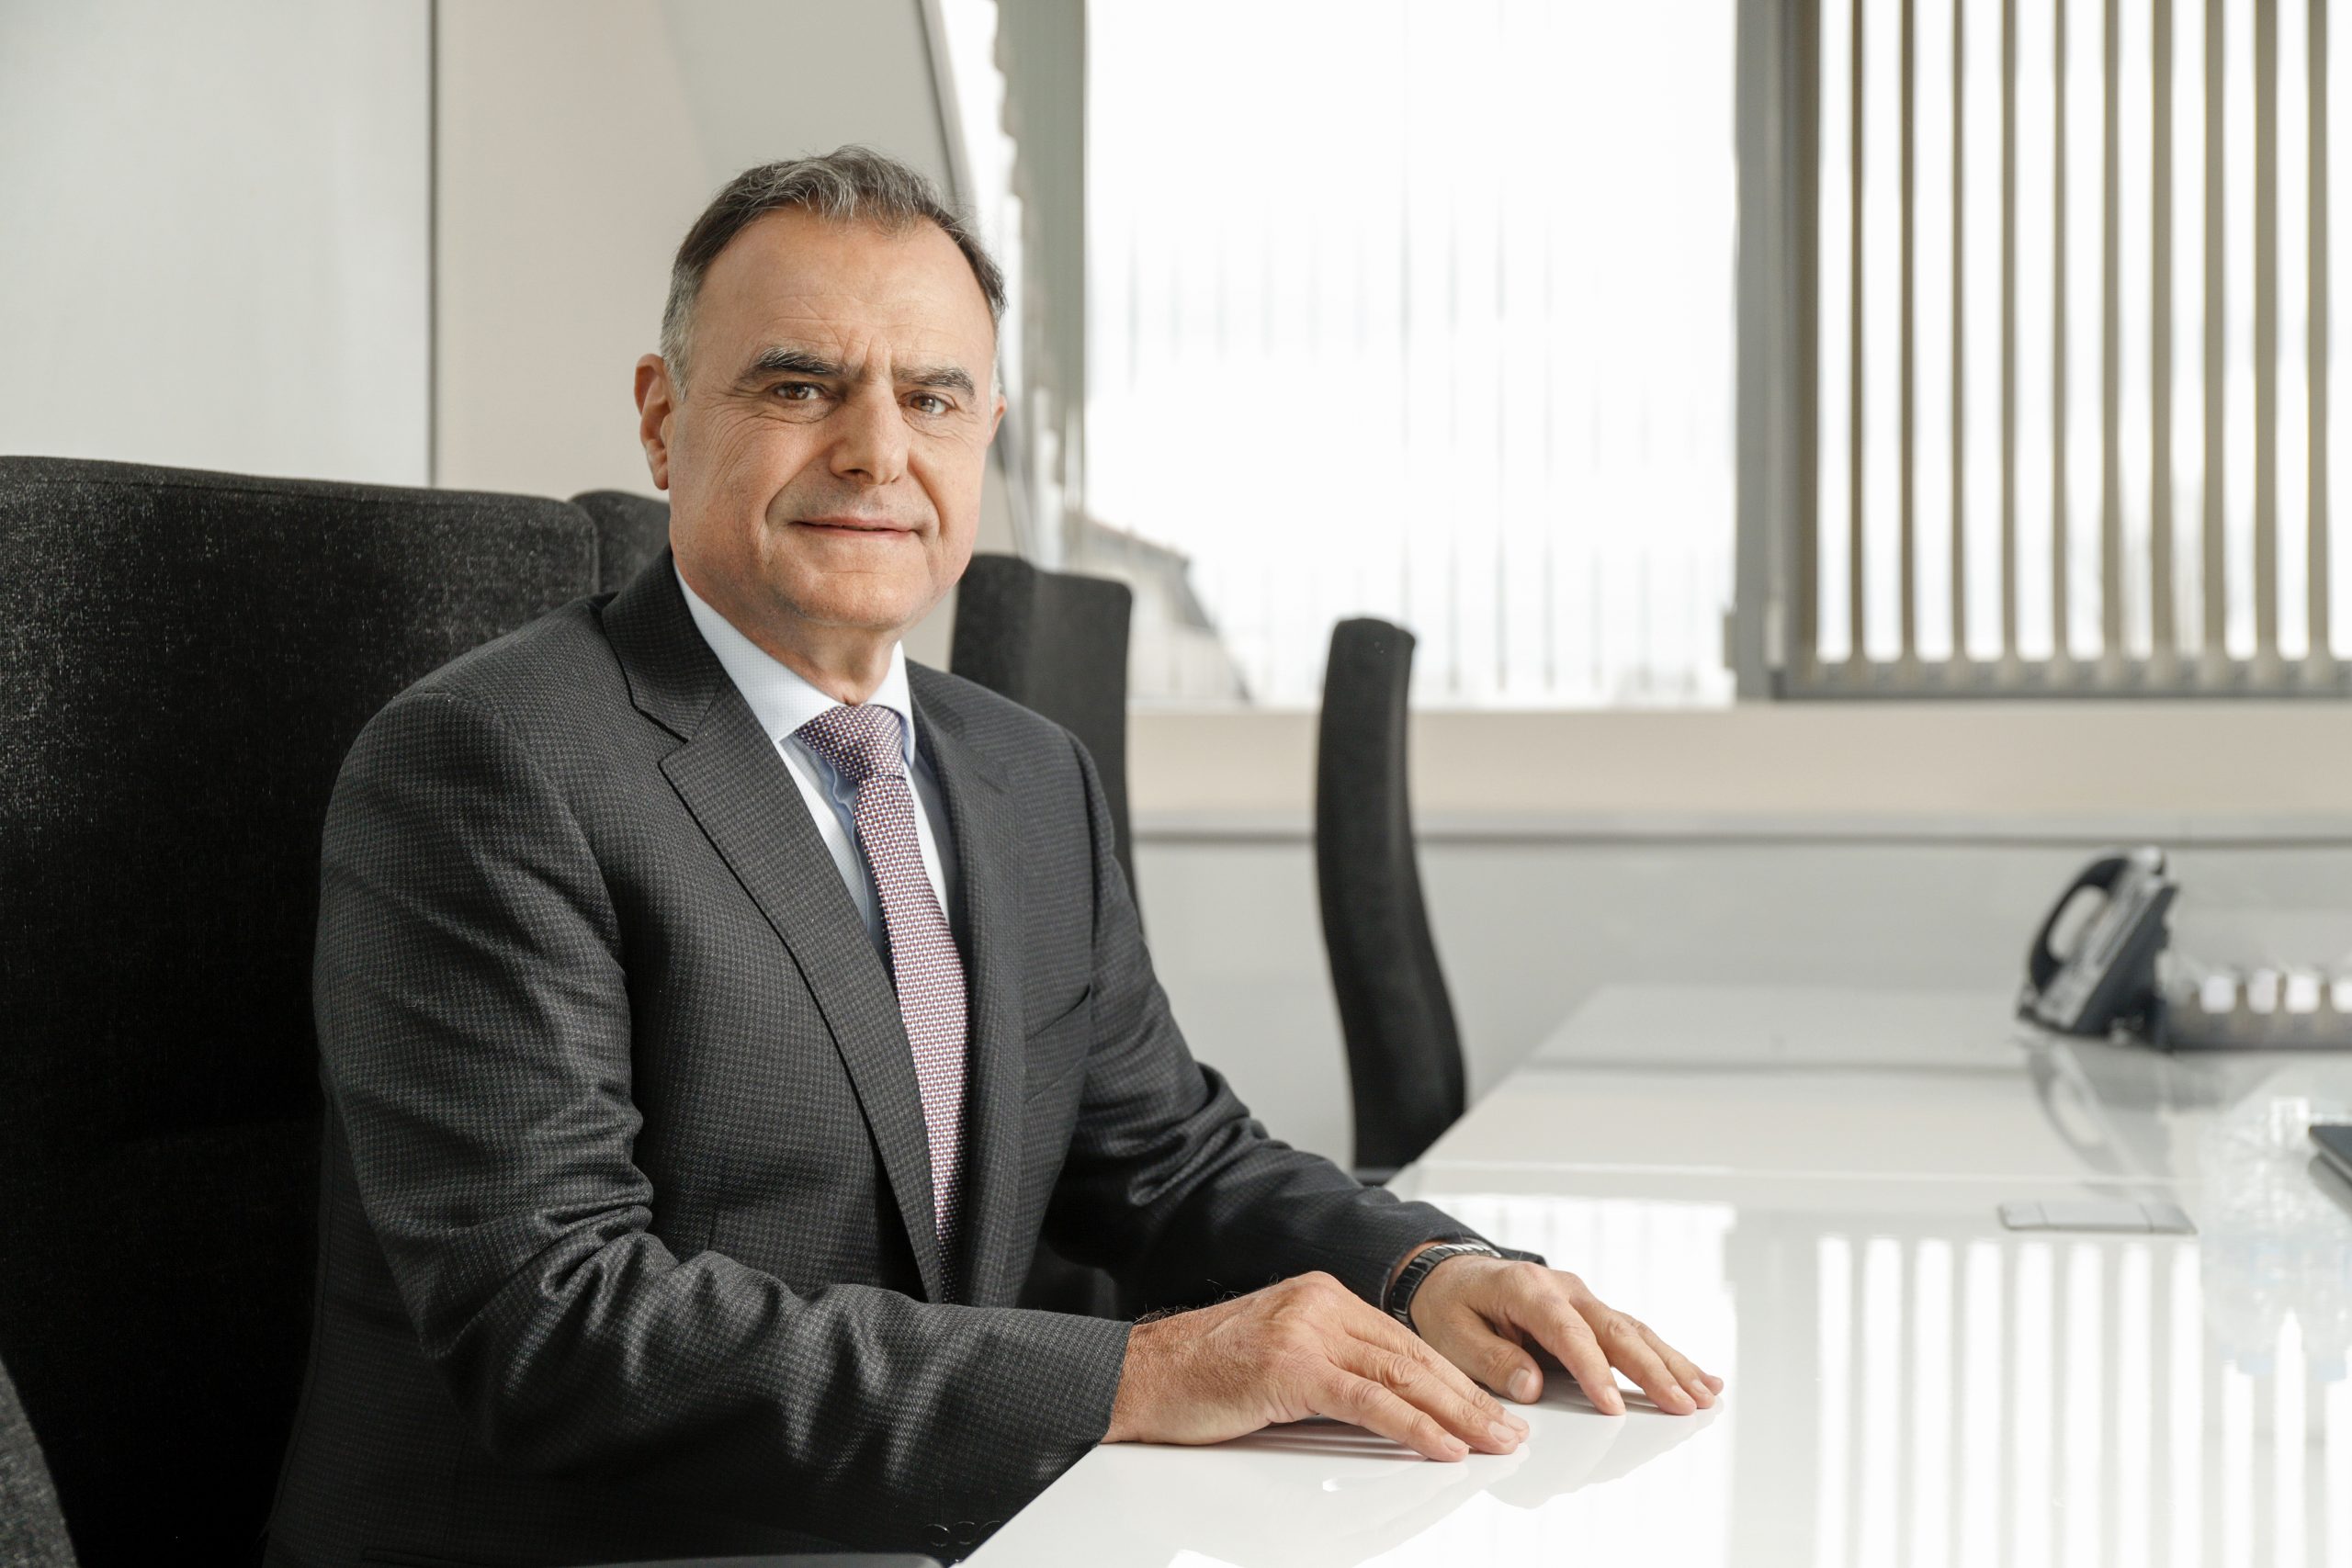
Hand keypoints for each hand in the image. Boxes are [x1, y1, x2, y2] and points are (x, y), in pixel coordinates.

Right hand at [1102, 1272, 1530, 1460]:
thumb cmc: (1200, 1375)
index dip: (1453, 1378)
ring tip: (1493, 1442)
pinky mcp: (1290, 1367)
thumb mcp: (1279, 1359)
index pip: (1404, 1342)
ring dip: (1457, 1415)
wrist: (1140, 1374)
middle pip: (1413, 1356)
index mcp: (1320, 1297)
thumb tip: (1390, 1407)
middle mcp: (1319, 1304)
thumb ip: (1332, 1369)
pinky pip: (1368, 1401)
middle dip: (1469, 1397)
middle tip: (1509, 1430)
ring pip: (1401, 1376)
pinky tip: (1444, 1445)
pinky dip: (1414, 1426)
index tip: (1488, 1407)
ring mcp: (1305, 1331)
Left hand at [1404, 1253, 1721, 1415]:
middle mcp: (1562, 1288)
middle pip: (1614, 1330)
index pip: (1566, 1332)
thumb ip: (1491, 1359)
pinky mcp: (1591, 1313)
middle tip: (1682, 1404)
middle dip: (1652, 1370)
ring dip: (1671, 1364)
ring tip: (1704, 1394)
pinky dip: (1666, 1356)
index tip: (1611, 1406)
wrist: (1449, 1275)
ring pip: (1634, 1331)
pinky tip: (1698, 1376)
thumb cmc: (1450, 1305)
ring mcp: (1581, 1298)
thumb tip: (1533, 1386)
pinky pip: (1633, 1334)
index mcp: (1525, 1288)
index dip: (1592, 1370)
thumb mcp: (1451, 1334)